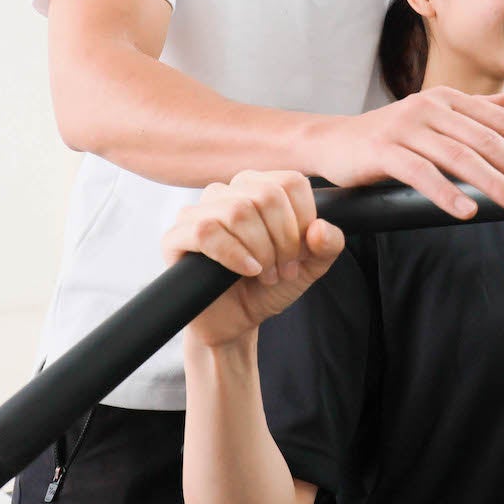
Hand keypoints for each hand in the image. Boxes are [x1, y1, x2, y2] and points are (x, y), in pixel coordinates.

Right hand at [164, 170, 345, 347]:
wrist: (236, 321)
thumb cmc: (269, 286)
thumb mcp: (310, 267)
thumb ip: (328, 246)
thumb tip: (319, 228)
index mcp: (259, 186)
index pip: (290, 182)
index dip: (303, 221)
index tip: (301, 253)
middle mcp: (227, 192)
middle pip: (267, 195)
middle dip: (283, 241)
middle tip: (282, 270)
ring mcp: (197, 212)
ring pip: (238, 211)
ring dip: (260, 250)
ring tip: (264, 274)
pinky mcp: (176, 237)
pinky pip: (206, 231)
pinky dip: (234, 254)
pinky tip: (246, 271)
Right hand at [309, 88, 503, 219]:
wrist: (331, 142)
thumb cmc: (386, 136)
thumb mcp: (433, 118)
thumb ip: (473, 110)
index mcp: (447, 99)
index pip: (499, 120)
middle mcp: (430, 107)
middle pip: (486, 141)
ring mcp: (405, 127)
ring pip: (460, 157)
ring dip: (495, 185)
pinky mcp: (383, 151)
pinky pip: (421, 173)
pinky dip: (447, 193)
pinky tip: (468, 210)